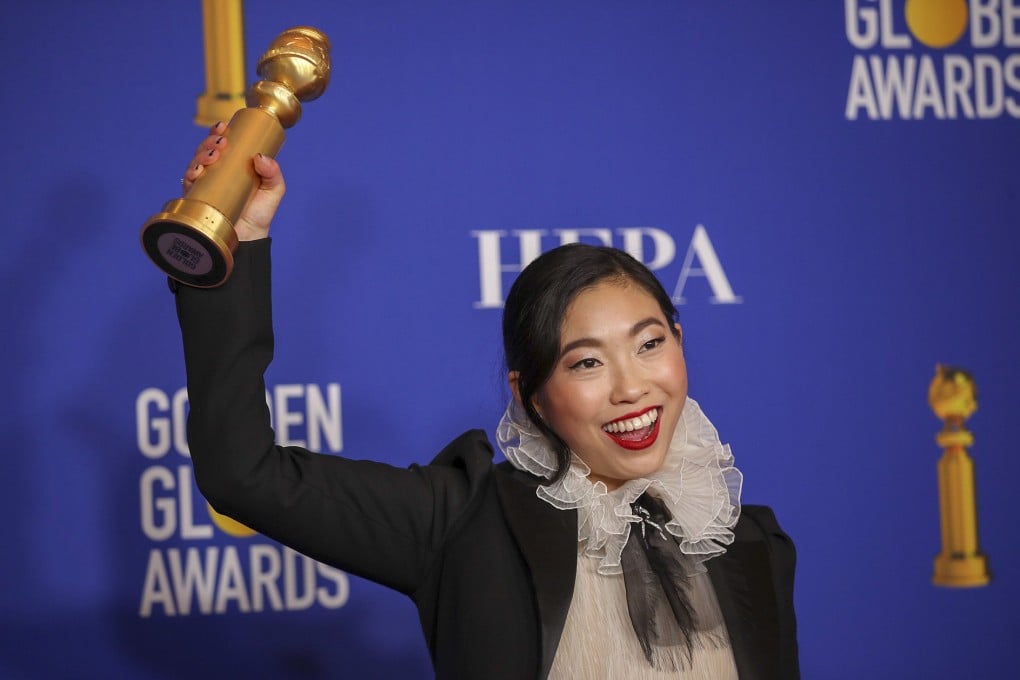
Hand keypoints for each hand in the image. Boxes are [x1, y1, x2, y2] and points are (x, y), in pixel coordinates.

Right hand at [181, 121, 285, 240]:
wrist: (250, 238)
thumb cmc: (260, 213)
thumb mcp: (273, 190)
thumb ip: (273, 173)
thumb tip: (260, 157)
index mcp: (232, 165)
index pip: (221, 143)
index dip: (219, 132)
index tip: (224, 127)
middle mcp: (215, 172)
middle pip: (206, 150)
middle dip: (210, 142)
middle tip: (221, 142)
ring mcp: (204, 185)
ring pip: (196, 162)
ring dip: (201, 154)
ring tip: (213, 156)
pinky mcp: (196, 199)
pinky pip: (187, 183)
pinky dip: (190, 173)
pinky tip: (197, 171)